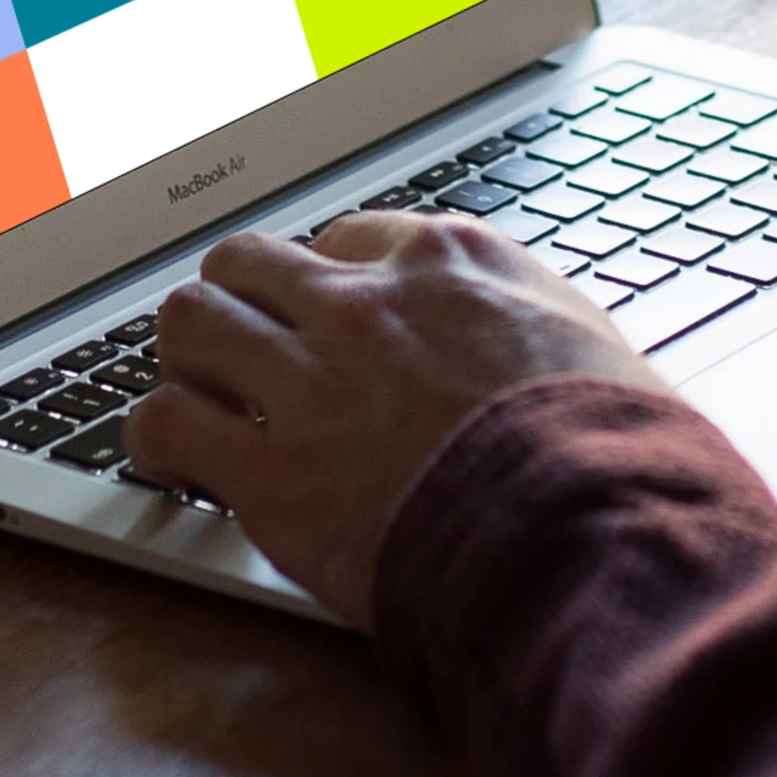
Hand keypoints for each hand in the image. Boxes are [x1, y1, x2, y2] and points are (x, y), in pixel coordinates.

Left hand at [126, 211, 660, 623]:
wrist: (591, 537)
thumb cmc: (619, 457)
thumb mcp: (597, 351)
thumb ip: (538, 333)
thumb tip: (543, 357)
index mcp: (451, 264)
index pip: (352, 238)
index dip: (332, 283)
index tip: (329, 319)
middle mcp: (368, 304)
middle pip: (250, 262)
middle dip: (240, 302)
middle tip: (243, 349)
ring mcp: (311, 382)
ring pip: (189, 320)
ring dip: (188, 356)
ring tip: (194, 391)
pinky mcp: (271, 471)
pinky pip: (167, 421)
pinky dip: (157, 438)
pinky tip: (169, 459)